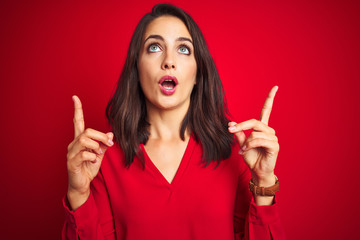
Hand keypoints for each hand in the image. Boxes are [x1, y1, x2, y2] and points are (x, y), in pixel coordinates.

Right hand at [66, 95, 113, 209]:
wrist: (82, 185)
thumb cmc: (89, 168)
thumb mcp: (100, 154)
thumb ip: (104, 144)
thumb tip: (111, 134)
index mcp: (80, 140)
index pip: (77, 121)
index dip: (77, 110)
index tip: (74, 97)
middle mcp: (73, 144)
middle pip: (87, 131)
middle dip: (101, 136)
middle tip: (109, 144)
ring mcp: (71, 153)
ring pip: (85, 140)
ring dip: (96, 146)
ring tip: (98, 154)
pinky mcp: (71, 162)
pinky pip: (84, 154)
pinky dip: (93, 157)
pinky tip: (93, 161)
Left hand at [228, 86, 278, 185]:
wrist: (257, 171)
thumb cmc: (251, 157)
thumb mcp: (242, 143)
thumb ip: (239, 133)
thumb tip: (231, 123)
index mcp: (262, 128)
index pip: (267, 110)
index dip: (270, 98)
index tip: (276, 87)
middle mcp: (269, 131)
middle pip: (254, 122)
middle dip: (241, 125)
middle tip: (230, 130)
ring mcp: (273, 138)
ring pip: (255, 133)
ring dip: (245, 142)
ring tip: (242, 150)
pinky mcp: (274, 146)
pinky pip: (258, 140)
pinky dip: (249, 145)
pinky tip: (245, 151)